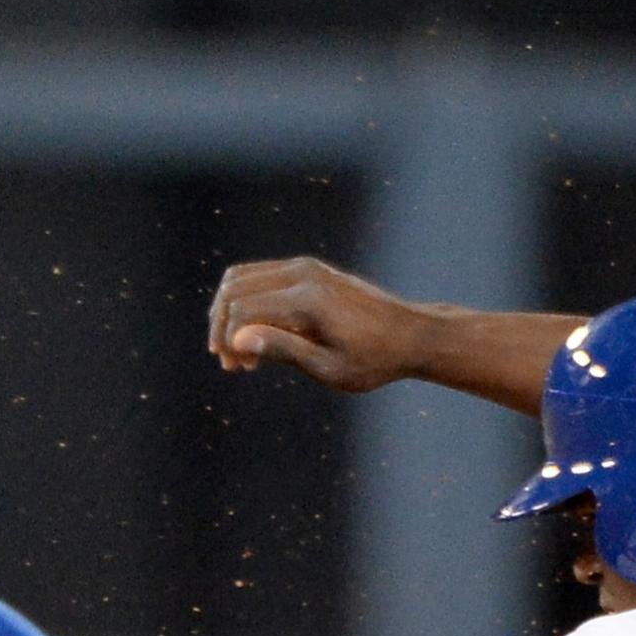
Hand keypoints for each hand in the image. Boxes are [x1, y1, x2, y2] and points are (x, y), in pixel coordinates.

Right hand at [205, 257, 428, 392]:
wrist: (412, 335)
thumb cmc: (374, 359)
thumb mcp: (328, 367)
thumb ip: (281, 349)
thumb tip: (237, 339)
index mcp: (307, 300)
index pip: (242, 310)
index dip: (228, 340)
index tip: (236, 369)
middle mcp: (302, 274)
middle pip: (234, 288)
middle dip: (222, 325)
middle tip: (231, 363)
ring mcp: (305, 267)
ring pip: (241, 278)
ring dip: (230, 312)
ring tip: (240, 350)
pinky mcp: (309, 269)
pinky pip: (260, 277)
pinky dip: (247, 302)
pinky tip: (258, 334)